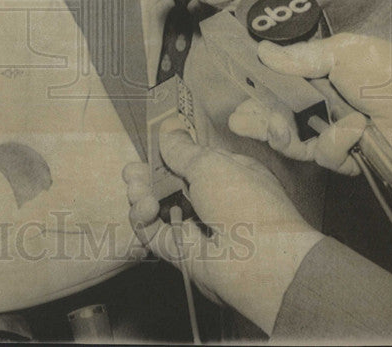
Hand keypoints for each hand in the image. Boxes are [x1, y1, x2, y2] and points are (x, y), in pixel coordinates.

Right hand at [123, 124, 322, 333]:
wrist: (260, 260)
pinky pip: (154, 233)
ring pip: (158, 208)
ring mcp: (196, 227)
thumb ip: (182, 150)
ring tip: (135, 188)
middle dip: (147, 175)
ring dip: (141, 195)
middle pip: (170, 184)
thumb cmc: (244, 202)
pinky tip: (144, 207)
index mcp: (228, 175)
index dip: (170, 155)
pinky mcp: (180, 252)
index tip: (150, 148)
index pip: (192, 161)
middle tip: (131, 172)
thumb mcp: (211, 164)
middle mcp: (212, 201)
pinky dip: (143, 219)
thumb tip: (168, 131)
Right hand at [228, 34, 391, 179]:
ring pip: (291, 143)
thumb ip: (299, 57)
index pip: (276, 87)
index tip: (236, 97)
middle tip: (241, 121)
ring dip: (283, 134)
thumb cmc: (391, 72)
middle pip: (276, 119)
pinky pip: (324, 157)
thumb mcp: (341, 52)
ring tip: (281, 126)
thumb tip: (261, 51)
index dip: (255, 94)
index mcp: (317, 77)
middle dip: (255, 121)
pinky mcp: (346, 160)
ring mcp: (331, 135)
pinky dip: (336, 142)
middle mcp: (321, 107)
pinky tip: (355, 128)